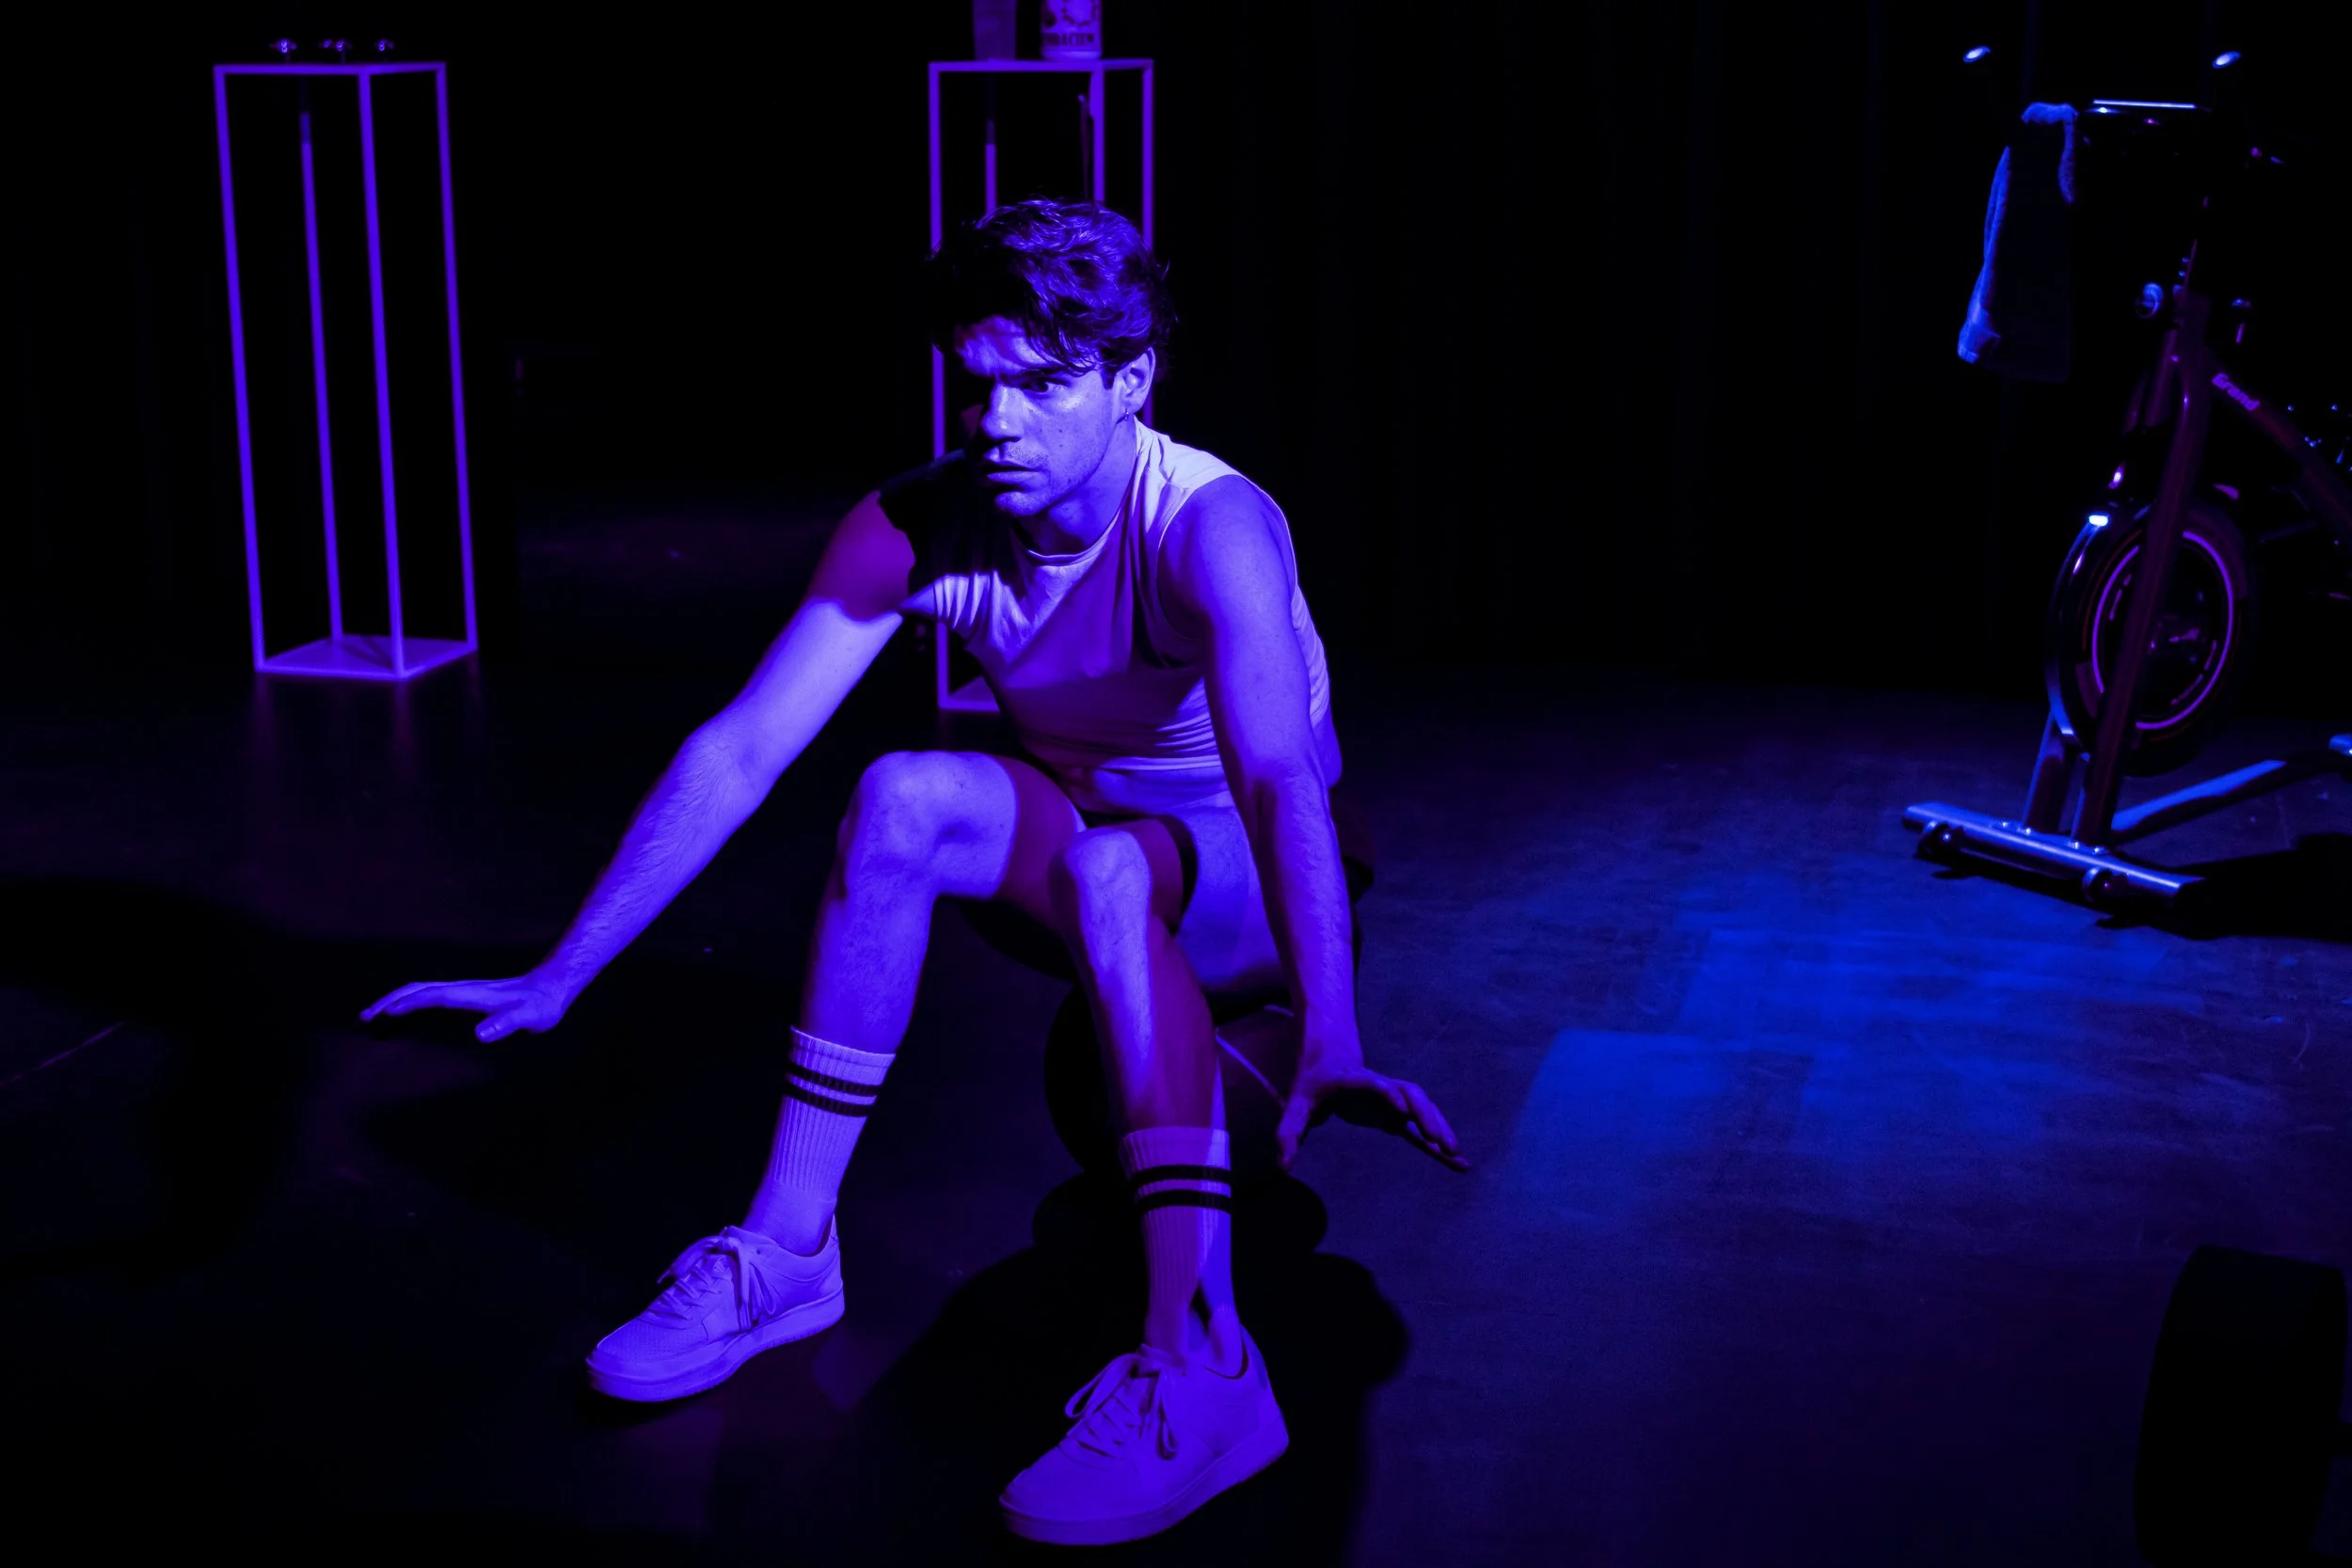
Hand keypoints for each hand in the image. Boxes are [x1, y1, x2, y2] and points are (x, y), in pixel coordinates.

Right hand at [359, 969, 571, 1042]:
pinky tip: (403, 1016)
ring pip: (420, 991)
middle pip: (417, 989)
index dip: (409, 1003)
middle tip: (364, 1017)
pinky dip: (409, 1003)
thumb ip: (506, 1024)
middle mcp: (462, 989)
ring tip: (372, 1016)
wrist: (550, 988)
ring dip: (394, 1001)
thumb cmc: (540, 1006)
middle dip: (389, 1001)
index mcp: (471, 994)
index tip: (384, 1014)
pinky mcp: (466, 996)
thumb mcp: (528, 1018)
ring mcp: (463, 991)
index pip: (433, 996)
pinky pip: (429, 997)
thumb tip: (480, 1034)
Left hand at [1275, 1058, 1468, 1172]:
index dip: (1389, 1094)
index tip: (1401, 1111)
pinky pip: (1421, 1126)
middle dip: (1426, 1115)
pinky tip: (1457, 1160)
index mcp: (1356, 1079)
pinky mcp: (1397, 1113)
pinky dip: (1438, 1141)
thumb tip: (1282, 1167)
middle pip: (1410, 1094)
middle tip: (1437, 1140)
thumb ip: (1288, 1134)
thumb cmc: (1313, 1081)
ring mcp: (1393, 1098)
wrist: (1330, 1058)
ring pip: (1423, 1107)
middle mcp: (1381, 1086)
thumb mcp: (1296, 1104)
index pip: (1375, 1083)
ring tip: (1455, 1153)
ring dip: (1439, 1127)